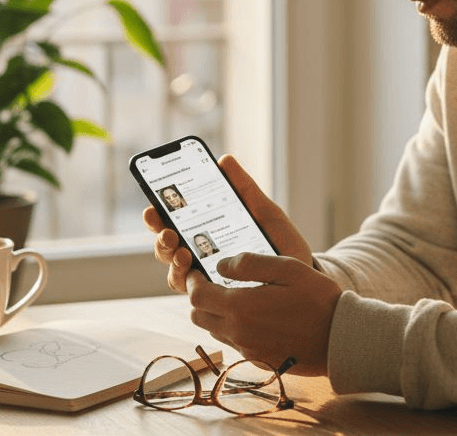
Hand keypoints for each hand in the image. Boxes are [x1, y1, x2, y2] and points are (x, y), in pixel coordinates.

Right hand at [143, 154, 313, 292]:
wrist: (303, 278)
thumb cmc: (280, 243)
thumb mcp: (264, 212)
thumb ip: (244, 189)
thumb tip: (224, 160)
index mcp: (207, 231)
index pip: (174, 220)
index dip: (158, 212)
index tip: (153, 205)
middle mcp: (200, 255)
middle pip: (167, 246)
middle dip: (160, 237)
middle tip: (168, 232)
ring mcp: (206, 277)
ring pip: (174, 271)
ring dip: (171, 260)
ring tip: (182, 252)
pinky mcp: (217, 296)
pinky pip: (192, 293)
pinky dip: (188, 283)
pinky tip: (195, 275)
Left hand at [186, 254, 341, 376]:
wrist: (340, 340)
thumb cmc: (318, 299)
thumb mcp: (287, 268)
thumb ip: (249, 264)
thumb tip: (220, 265)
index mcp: (240, 307)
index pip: (197, 296)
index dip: (192, 281)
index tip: (196, 271)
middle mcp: (238, 332)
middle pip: (198, 316)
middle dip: (199, 298)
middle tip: (211, 283)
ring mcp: (247, 349)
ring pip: (214, 330)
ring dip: (215, 314)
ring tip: (234, 298)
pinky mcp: (258, 360)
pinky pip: (233, 342)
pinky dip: (233, 328)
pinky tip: (254, 316)